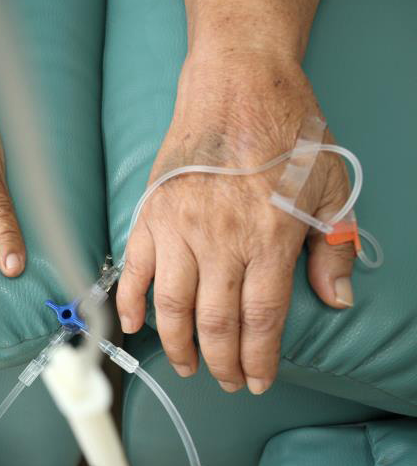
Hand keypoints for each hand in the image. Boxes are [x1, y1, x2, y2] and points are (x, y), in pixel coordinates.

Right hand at [116, 51, 355, 393]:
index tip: (258, 379)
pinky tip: (133, 325)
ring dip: (178, 344)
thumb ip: (332, 247)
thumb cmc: (287, 132)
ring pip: (172, 307)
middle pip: (216, 323)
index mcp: (269, 237)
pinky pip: (133, 270)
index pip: (261, 319)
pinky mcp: (150, 216)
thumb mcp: (330, 186)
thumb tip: (335, 299)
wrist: (237, 86)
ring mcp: (179, 229)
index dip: (259, 358)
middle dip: (222, 362)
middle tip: (227, 380)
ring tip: (186, 365)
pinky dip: (129, 302)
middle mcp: (221, 240)